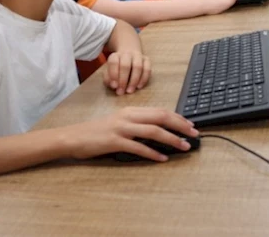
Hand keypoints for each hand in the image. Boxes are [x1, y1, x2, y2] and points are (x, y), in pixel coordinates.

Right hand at [66, 107, 198, 161]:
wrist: (73, 137)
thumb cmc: (97, 132)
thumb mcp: (119, 122)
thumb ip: (137, 124)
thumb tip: (159, 131)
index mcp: (131, 110)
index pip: (160, 111)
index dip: (178, 117)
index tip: (190, 125)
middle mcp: (128, 116)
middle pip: (161, 117)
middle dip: (180, 125)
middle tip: (194, 134)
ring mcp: (121, 128)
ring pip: (153, 131)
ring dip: (172, 139)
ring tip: (184, 146)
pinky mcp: (115, 141)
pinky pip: (138, 147)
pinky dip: (153, 153)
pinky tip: (162, 158)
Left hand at [103, 51, 150, 94]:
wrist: (128, 56)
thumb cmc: (117, 69)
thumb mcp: (108, 72)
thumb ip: (108, 79)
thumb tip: (114, 85)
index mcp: (115, 56)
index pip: (114, 62)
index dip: (114, 74)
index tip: (114, 86)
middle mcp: (127, 54)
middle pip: (125, 65)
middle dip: (123, 80)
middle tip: (121, 92)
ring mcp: (138, 56)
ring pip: (138, 66)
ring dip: (134, 80)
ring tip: (130, 91)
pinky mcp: (146, 60)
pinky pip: (147, 69)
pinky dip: (143, 79)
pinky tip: (139, 87)